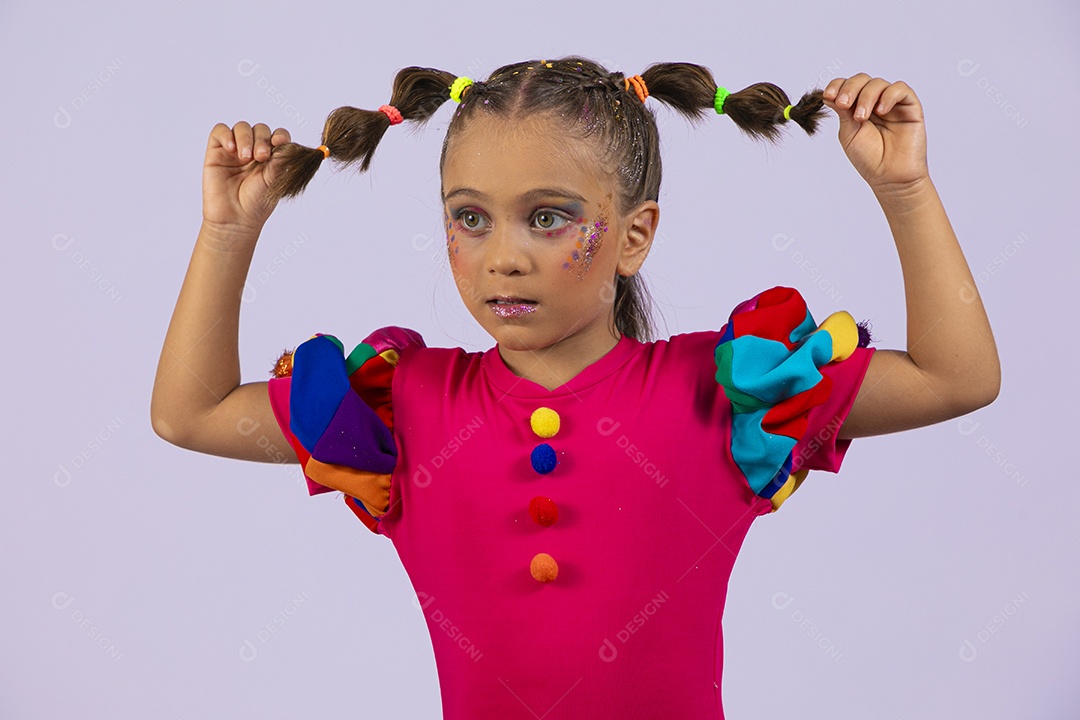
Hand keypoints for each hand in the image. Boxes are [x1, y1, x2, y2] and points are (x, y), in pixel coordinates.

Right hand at [202, 121, 291, 234]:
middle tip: (261, 157)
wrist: (235, 218)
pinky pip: (220, 131)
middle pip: (260, 130)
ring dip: (246, 138)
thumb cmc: (257, 202)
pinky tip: (232, 149)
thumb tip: (287, 143)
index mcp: (273, 156)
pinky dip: (226, 135)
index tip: (280, 142)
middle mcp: (254, 150)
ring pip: (242, 127)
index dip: (280, 135)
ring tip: (246, 158)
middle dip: (262, 140)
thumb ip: (280, 160)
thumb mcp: (273, 180)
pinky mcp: (217, 151)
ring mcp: (236, 150)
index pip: (278, 136)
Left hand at [822, 74, 927, 193]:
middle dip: (850, 89)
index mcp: (857, 107)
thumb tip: (830, 94)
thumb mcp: (849, 134)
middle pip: (862, 80)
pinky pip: (901, 89)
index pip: (847, 86)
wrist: (890, 177)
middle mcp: (874, 102)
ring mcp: (892, 103)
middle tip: (844, 104)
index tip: (828, 96)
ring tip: (861, 117)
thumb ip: (842, 113)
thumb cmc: (869, 159)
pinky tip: (881, 111)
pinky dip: (888, 96)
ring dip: (866, 96)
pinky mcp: (910, 107)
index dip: (837, 86)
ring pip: (878, 83)